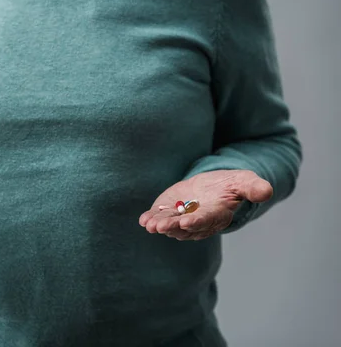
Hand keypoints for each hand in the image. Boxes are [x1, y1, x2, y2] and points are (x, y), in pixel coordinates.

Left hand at [139, 170, 272, 240]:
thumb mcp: (245, 182)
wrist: (214, 187)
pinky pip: (159, 217)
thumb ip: (254, 188)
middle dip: (173, 227)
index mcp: (216, 215)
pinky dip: (151, 218)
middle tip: (161, 227)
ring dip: (160, 225)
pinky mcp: (169, 211)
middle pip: (184, 227)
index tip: (187, 223)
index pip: (206, 221)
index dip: (196, 222)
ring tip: (150, 225)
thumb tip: (267, 191)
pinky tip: (143, 220)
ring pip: (170, 224)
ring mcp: (181, 217)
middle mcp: (197, 221)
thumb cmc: (232, 185)